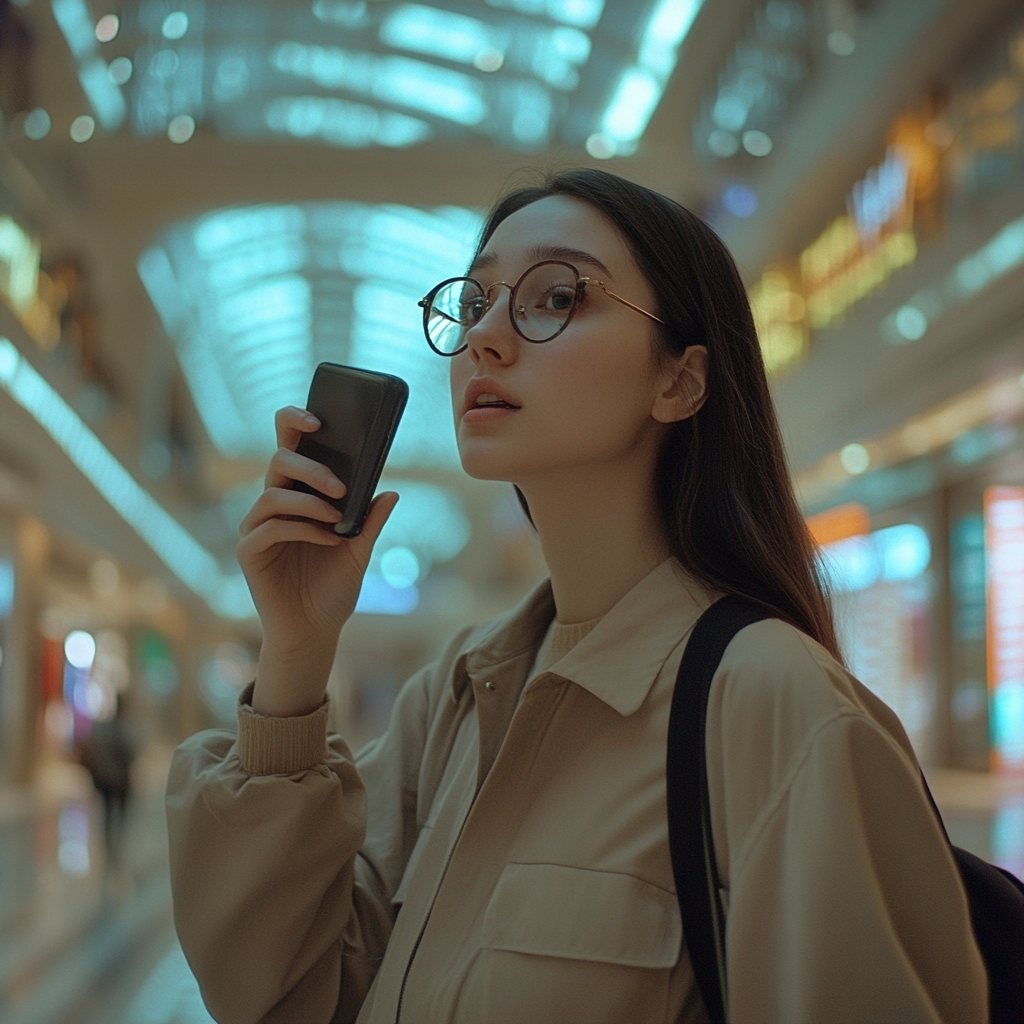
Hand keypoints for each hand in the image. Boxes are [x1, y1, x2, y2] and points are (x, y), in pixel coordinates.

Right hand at [238, 406, 397, 715]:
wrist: (315, 632)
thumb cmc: (333, 589)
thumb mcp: (360, 552)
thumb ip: (370, 522)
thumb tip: (391, 491)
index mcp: (298, 495)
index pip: (289, 447)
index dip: (294, 423)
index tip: (317, 417)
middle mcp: (273, 505)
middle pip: (278, 462)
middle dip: (310, 467)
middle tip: (340, 485)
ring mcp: (257, 528)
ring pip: (273, 494)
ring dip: (309, 502)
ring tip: (337, 517)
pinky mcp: (250, 552)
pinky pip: (270, 527)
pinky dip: (302, 529)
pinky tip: (328, 539)